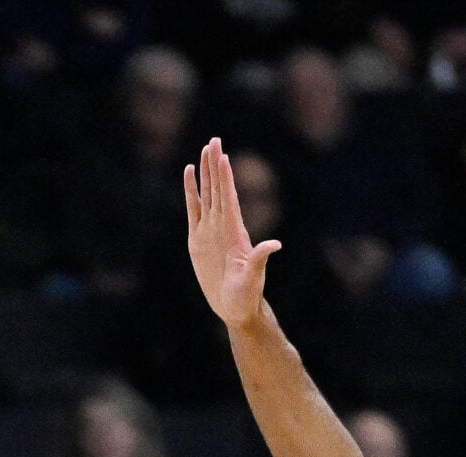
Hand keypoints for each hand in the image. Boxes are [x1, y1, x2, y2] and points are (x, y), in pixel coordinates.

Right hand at [184, 136, 280, 329]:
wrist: (234, 306)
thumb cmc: (246, 294)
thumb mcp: (253, 277)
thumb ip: (259, 259)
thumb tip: (275, 245)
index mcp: (236, 231)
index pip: (229, 198)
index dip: (226, 177)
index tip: (223, 156)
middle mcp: (223, 225)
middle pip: (218, 189)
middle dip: (216, 165)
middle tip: (214, 140)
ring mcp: (210, 230)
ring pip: (206, 194)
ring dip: (205, 172)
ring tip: (204, 150)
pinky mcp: (197, 239)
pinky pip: (193, 210)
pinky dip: (191, 191)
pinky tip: (190, 175)